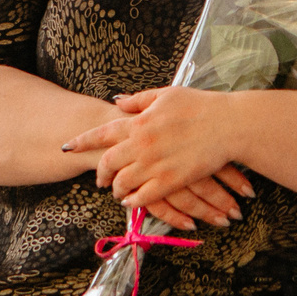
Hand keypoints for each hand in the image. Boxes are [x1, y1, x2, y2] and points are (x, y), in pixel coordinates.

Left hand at [64, 89, 256, 227]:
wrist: (229, 124)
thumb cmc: (201, 106)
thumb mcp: (167, 94)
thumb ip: (139, 100)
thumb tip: (118, 102)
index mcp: (139, 122)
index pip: (102, 133)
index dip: (82, 142)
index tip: (67, 147)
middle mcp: (142, 144)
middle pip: (108, 163)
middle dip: (100, 173)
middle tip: (100, 179)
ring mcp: (155, 164)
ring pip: (123, 183)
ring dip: (117, 189)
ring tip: (118, 191)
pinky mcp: (170, 180)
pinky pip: (143, 196)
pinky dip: (133, 201)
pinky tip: (132, 201)